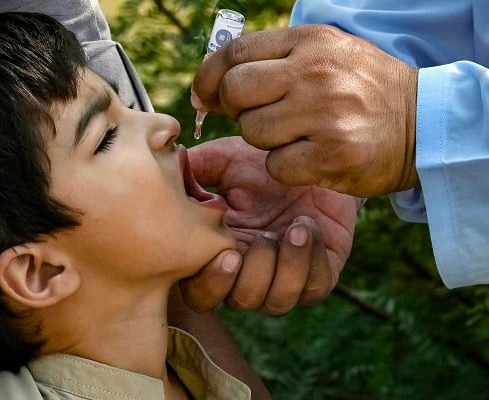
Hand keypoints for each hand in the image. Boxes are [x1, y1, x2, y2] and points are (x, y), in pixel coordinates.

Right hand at [178, 136, 356, 314]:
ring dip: (286, 266)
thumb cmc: (260, 164)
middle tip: (263, 238)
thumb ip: (192, 170)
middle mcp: (248, 276)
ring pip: (277, 302)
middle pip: (240, 301)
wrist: (314, 158)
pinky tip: (308, 226)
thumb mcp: (224, 160)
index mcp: (218, 256)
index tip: (228, 253)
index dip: (209, 284)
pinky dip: (312, 259)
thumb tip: (168, 174)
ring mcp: (285, 281)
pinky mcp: (320, 276)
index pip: (201, 293)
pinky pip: (315, 288)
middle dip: (251, 276)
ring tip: (294, 227)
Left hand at [191, 24, 418, 197]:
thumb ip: (272, 62)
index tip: (203, 94)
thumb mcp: (325, 56)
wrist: (422, 125)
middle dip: (236, 109)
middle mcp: (316, 73)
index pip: (235, 53)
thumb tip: (211, 87)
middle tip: (260, 116)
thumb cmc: (362, 90)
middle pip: (236, 92)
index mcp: (311, 42)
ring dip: (265, 140)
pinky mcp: (332, 155)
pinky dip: (285, 167)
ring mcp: (325, 115)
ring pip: (252, 132)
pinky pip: (276, 165)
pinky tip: (310, 156)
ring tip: (297, 135)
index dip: (208, 76)